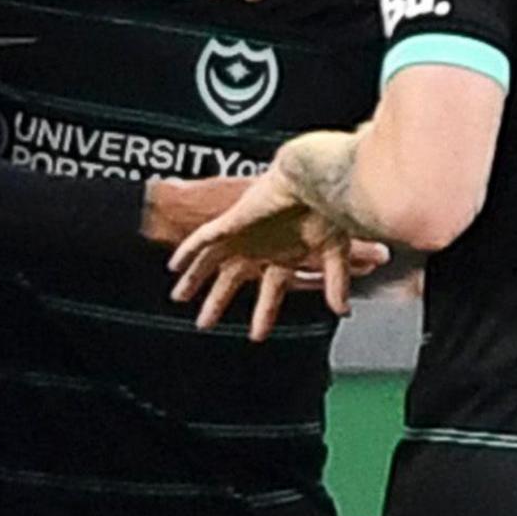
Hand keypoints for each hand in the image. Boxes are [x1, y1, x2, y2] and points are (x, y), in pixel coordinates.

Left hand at [162, 170, 348, 338]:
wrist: (316, 179)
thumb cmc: (327, 207)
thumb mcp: (333, 254)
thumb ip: (336, 283)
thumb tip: (342, 311)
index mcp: (284, 255)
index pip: (270, 293)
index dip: (263, 315)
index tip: (257, 336)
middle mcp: (260, 247)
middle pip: (231, 280)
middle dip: (216, 302)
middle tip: (203, 323)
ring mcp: (244, 235)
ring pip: (212, 261)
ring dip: (194, 279)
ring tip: (179, 297)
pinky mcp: (232, 222)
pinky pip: (202, 239)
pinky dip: (187, 252)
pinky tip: (174, 265)